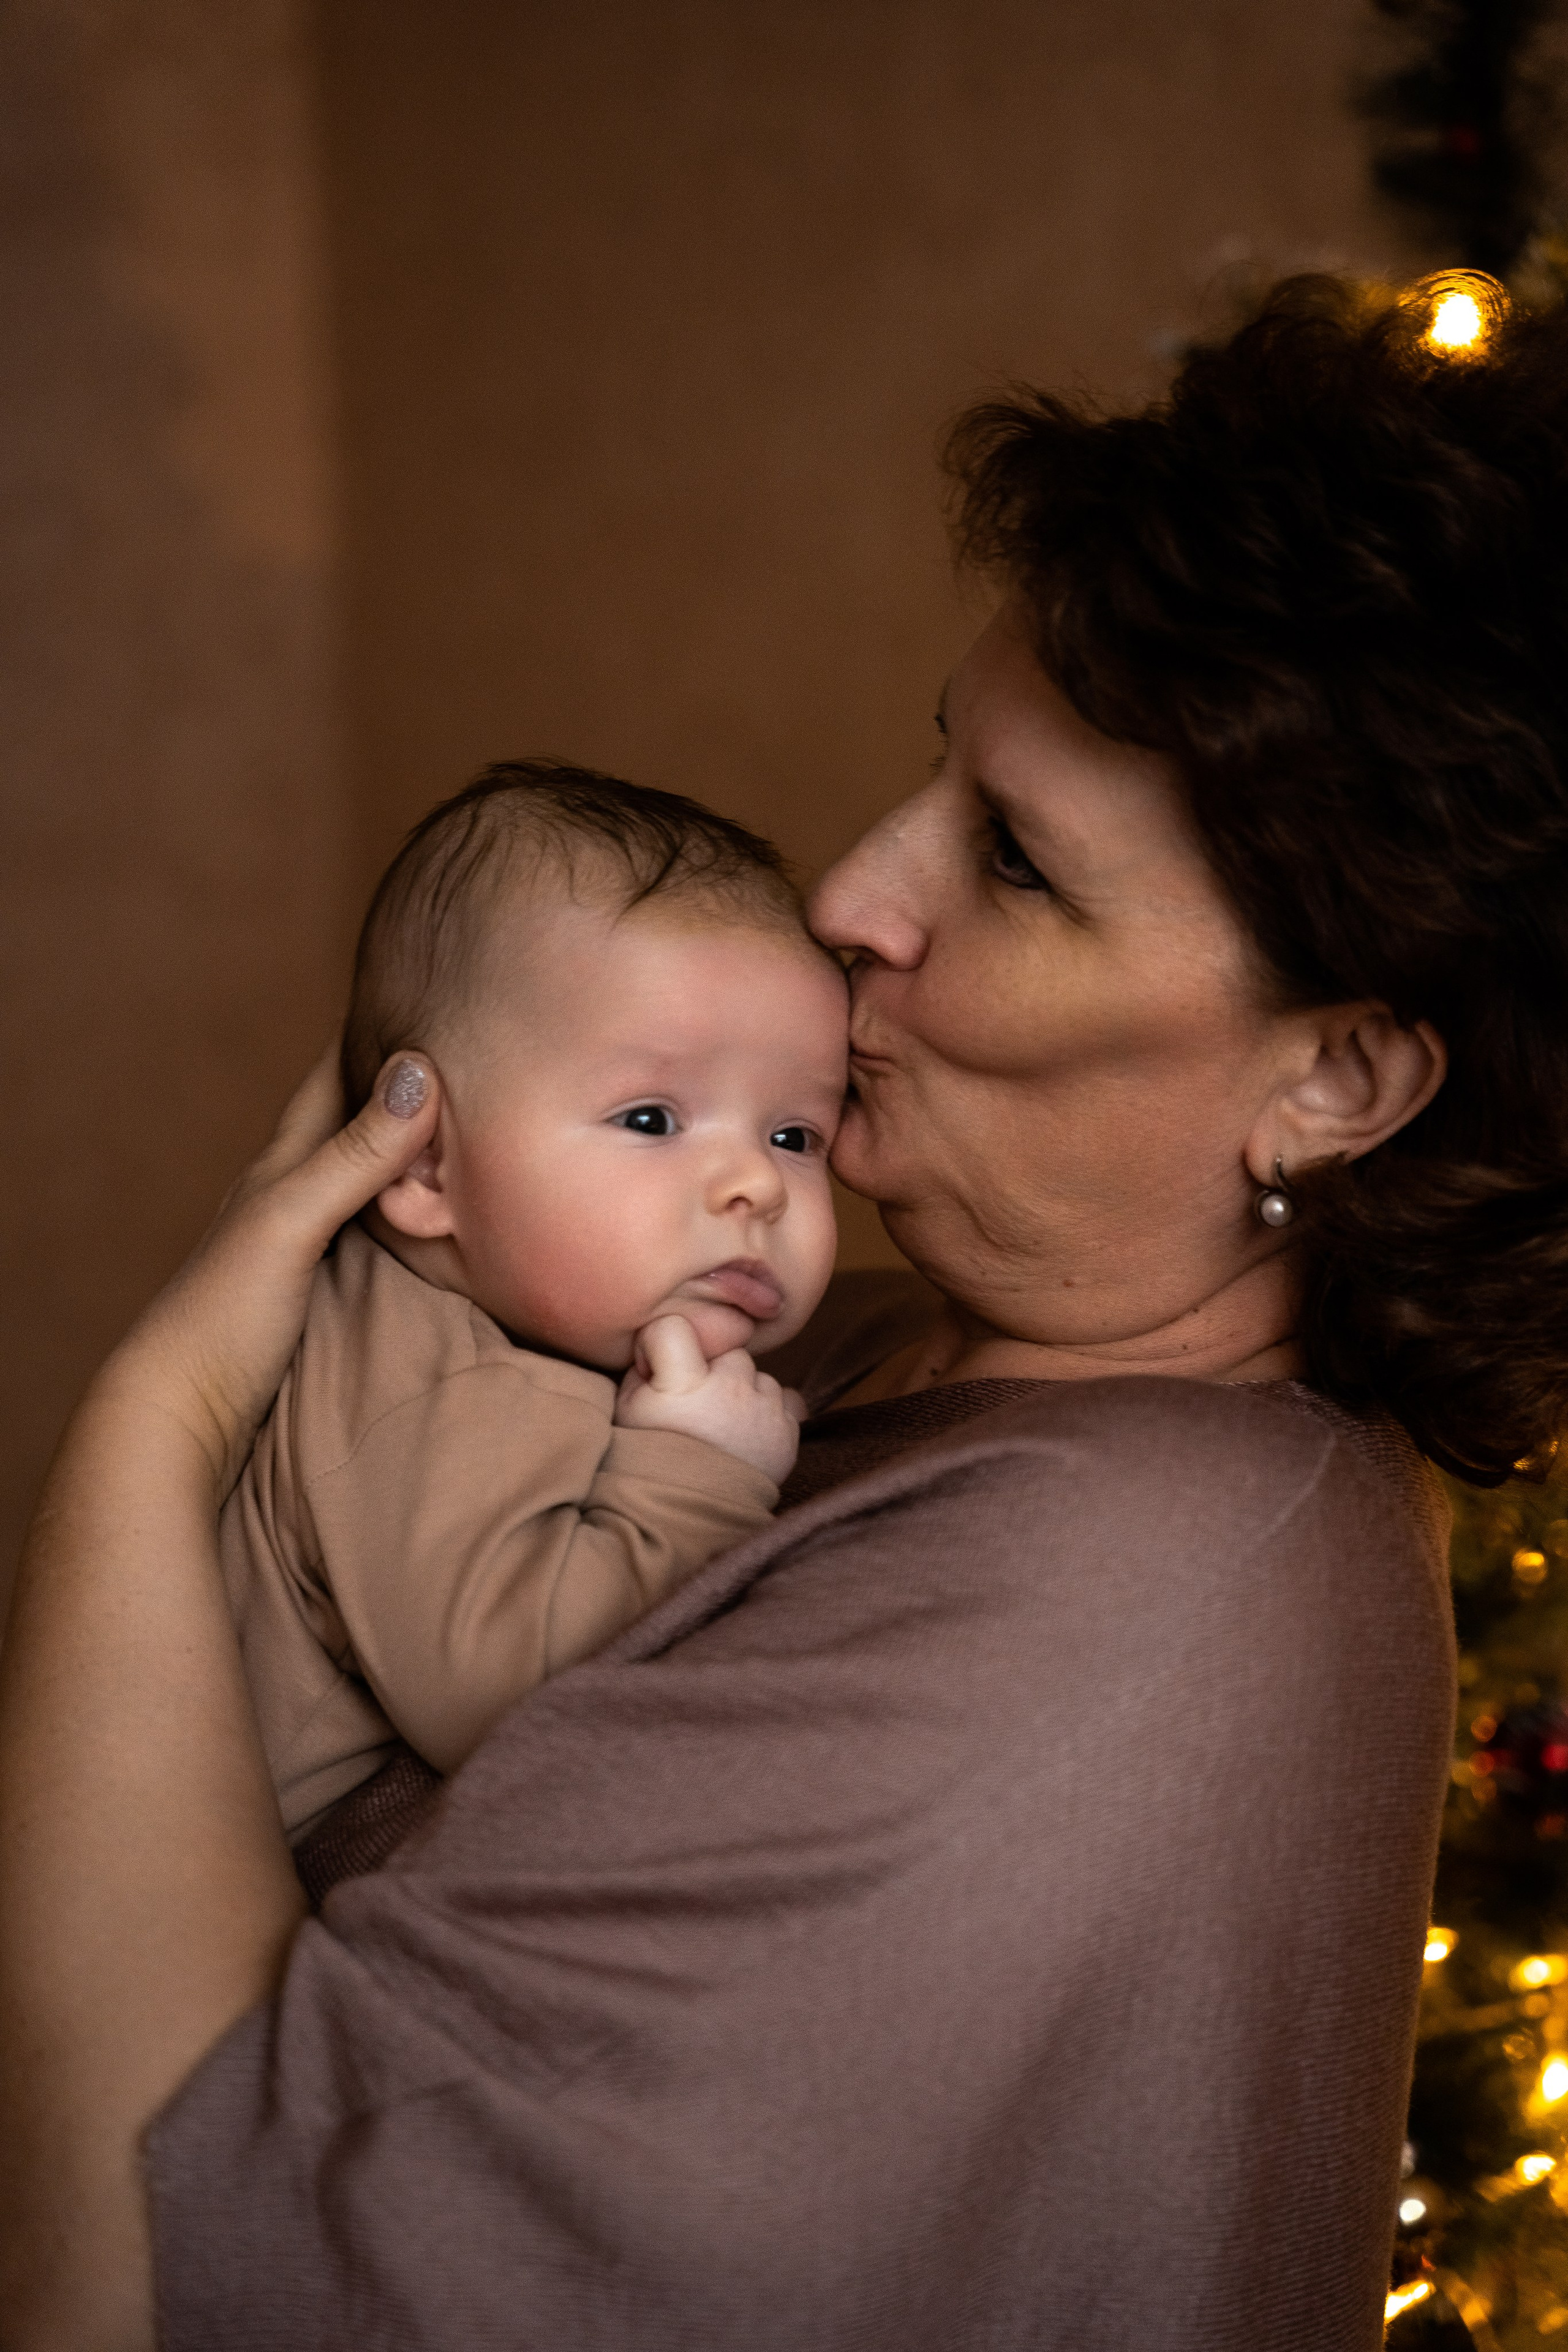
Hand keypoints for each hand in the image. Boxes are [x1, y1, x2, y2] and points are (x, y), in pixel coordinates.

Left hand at [100, 1043, 440, 1498]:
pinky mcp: (318, 1292)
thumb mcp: (292, 1222)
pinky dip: (403, 1203)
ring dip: (405, 1144)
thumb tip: (419, 1072)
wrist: (180, 1414)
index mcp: (282, 1165)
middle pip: (352, 1120)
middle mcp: (292, 1194)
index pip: (334, 1075)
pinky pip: (372, 1225)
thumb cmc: (222, 1315)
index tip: (422, 980)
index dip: (373, 1028)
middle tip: (459, 1040)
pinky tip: (427, 1212)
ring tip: (460, 1117)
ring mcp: (303, 1243)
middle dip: (399, 1078)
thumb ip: (354, 1155)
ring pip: (362, 1174)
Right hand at [615, 1314, 806, 1485]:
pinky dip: (771, 1412)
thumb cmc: (650, 1460)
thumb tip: (658, 1350)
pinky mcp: (787, 1433)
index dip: (661, 1343)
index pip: (673, 1327)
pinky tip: (748, 1433)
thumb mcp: (627, 1413)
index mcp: (682, 1385)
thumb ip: (642, 1371)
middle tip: (697, 1407)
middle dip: (713, 1372)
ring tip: (722, 1427)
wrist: (688, 1516)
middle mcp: (728, 1390)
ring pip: (758, 1376)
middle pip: (728, 1352)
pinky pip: (786, 1400)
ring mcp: (762, 1411)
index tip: (657, 1370)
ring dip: (744, 1393)